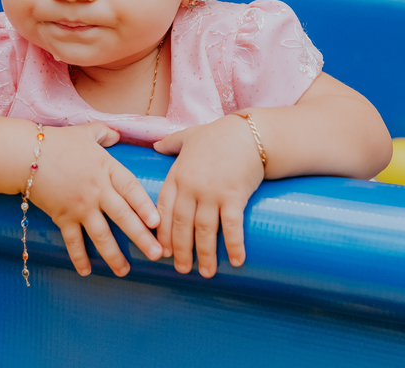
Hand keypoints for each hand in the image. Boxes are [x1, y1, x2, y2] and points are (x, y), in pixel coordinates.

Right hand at [29, 122, 162, 276]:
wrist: (24, 155)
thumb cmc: (57, 142)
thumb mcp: (86, 132)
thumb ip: (105, 134)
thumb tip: (118, 134)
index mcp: (106, 168)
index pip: (131, 189)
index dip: (145, 206)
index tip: (158, 222)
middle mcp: (96, 190)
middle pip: (123, 217)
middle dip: (141, 237)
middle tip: (157, 255)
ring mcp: (79, 206)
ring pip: (101, 235)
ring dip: (114, 255)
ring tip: (125, 271)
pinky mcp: (62, 217)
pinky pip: (73, 241)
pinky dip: (79, 258)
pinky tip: (86, 272)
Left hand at [153, 114, 264, 276]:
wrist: (249, 132)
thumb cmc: (219, 134)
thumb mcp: (189, 136)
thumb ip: (170, 143)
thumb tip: (155, 145)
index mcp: (177, 175)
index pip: (163, 210)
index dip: (162, 233)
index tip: (162, 252)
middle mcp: (191, 187)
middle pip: (182, 225)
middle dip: (181, 251)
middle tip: (182, 270)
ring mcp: (212, 193)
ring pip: (204, 231)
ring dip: (205, 255)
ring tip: (206, 273)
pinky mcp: (234, 196)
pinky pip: (232, 226)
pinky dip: (234, 246)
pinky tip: (237, 262)